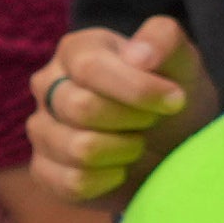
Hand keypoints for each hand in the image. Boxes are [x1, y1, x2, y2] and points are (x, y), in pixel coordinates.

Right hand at [32, 17, 201, 201]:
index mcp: (75, 50)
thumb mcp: (182, 60)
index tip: (176, 99)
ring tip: (136, 141)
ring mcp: (41, 128)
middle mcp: (48, 85)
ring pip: (79, 149)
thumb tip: (137, 56)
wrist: (174, 144)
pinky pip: (72, 182)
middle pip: (82, 108)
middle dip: (132, 120)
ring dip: (124, 150)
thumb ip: (163, 39)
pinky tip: (120, 168)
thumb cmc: (172, 94)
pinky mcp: (44, 170)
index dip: (137, 88)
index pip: (91, 68)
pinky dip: (109, 179)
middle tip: (151, 120)